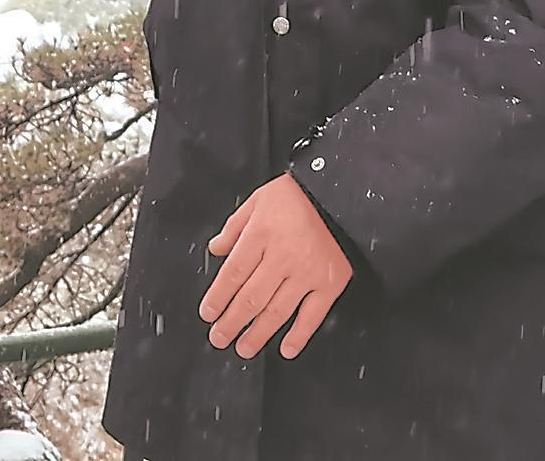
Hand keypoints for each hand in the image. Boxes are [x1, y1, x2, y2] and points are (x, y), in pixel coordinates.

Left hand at [199, 173, 352, 360]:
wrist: (336, 195)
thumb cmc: (295, 196)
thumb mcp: (257, 201)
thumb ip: (233, 227)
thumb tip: (215, 249)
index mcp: (261, 234)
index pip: (233, 273)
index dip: (218, 297)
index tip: (208, 313)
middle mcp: (282, 256)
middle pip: (251, 297)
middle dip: (232, 322)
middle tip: (219, 337)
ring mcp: (306, 272)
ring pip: (277, 311)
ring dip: (258, 334)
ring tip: (244, 348)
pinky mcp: (329, 283)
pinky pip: (312, 315)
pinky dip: (299, 335)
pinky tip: (286, 348)